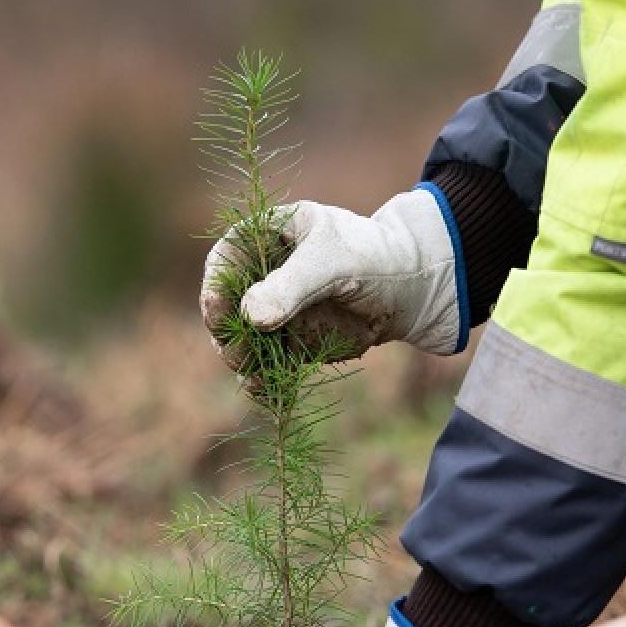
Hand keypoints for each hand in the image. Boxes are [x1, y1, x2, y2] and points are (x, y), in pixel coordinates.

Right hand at [200, 190, 464, 373]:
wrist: (411, 289)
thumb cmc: (372, 256)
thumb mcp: (333, 262)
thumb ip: (292, 287)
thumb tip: (251, 317)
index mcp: (268, 237)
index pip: (226, 257)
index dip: (215, 282)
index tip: (215, 307)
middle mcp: (262, 274)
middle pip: (226, 303)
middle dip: (224, 329)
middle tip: (233, 351)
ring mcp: (274, 310)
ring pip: (241, 337)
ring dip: (239, 357)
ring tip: (251, 373)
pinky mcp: (289, 341)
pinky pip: (265, 362)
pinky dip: (261, 378)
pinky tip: (263, 389)